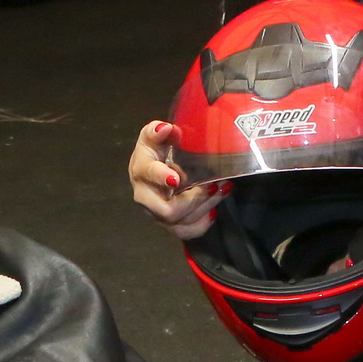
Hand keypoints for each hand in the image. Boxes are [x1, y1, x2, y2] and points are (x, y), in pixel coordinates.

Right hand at [127, 121, 224, 241]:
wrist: (154, 167)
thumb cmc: (156, 151)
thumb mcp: (153, 137)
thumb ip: (156, 131)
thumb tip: (165, 129)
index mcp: (141, 171)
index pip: (148, 175)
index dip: (160, 178)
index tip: (177, 178)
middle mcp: (146, 197)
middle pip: (168, 210)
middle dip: (194, 199)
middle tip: (213, 184)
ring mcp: (157, 214)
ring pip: (181, 223)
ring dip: (205, 207)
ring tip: (222, 189)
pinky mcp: (169, 224)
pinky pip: (186, 232)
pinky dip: (202, 224)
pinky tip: (214, 210)